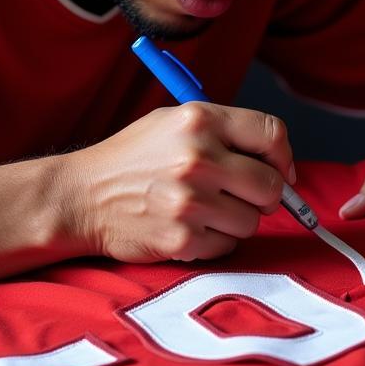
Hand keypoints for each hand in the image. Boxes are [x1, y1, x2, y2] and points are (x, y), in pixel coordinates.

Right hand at [53, 103, 292, 261]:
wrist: (81, 197)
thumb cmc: (132, 159)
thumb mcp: (173, 123)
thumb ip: (224, 133)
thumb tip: (278, 162)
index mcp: (199, 119)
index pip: (272, 132)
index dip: (283, 156)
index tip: (280, 171)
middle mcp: (198, 157)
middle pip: (270, 185)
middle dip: (264, 195)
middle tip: (242, 197)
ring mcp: (190, 201)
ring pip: (252, 221)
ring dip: (236, 220)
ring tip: (203, 210)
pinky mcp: (182, 238)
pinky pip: (227, 246)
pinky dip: (214, 241)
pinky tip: (188, 227)